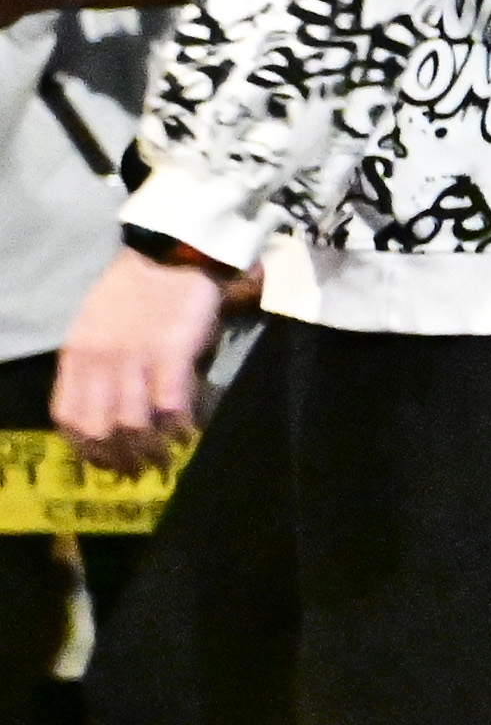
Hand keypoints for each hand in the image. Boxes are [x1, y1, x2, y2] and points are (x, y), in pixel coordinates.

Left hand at [54, 252, 226, 469]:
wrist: (172, 253)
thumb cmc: (138, 291)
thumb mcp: (99, 327)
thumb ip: (98, 365)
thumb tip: (112, 410)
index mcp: (77, 354)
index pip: (67, 416)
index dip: (84, 448)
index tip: (106, 463)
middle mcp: (99, 360)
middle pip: (100, 428)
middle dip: (120, 458)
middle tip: (141, 471)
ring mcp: (133, 358)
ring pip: (133, 424)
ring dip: (152, 449)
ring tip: (167, 460)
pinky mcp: (171, 353)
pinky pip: (170, 406)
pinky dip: (180, 426)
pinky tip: (190, 432)